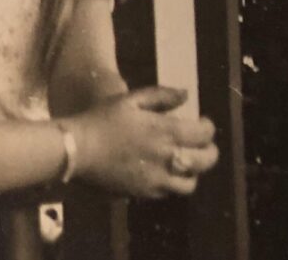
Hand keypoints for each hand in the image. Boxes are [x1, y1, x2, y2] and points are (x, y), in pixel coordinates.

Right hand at [62, 86, 218, 198]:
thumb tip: (186, 94)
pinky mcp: (146, 193)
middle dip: (210, 151)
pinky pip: (169, 192)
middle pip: (206, 161)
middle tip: (202, 145)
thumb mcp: (129, 100)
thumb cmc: (102, 120)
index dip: (209, 127)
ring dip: (192, 171)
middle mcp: (169, 158)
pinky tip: (161, 172)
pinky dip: (171, 182)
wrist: (77, 150)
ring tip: (184, 162)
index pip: (204, 134)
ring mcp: (158, 179)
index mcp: (167, 132)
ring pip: (191, 182)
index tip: (203, 122)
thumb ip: (161, 95)